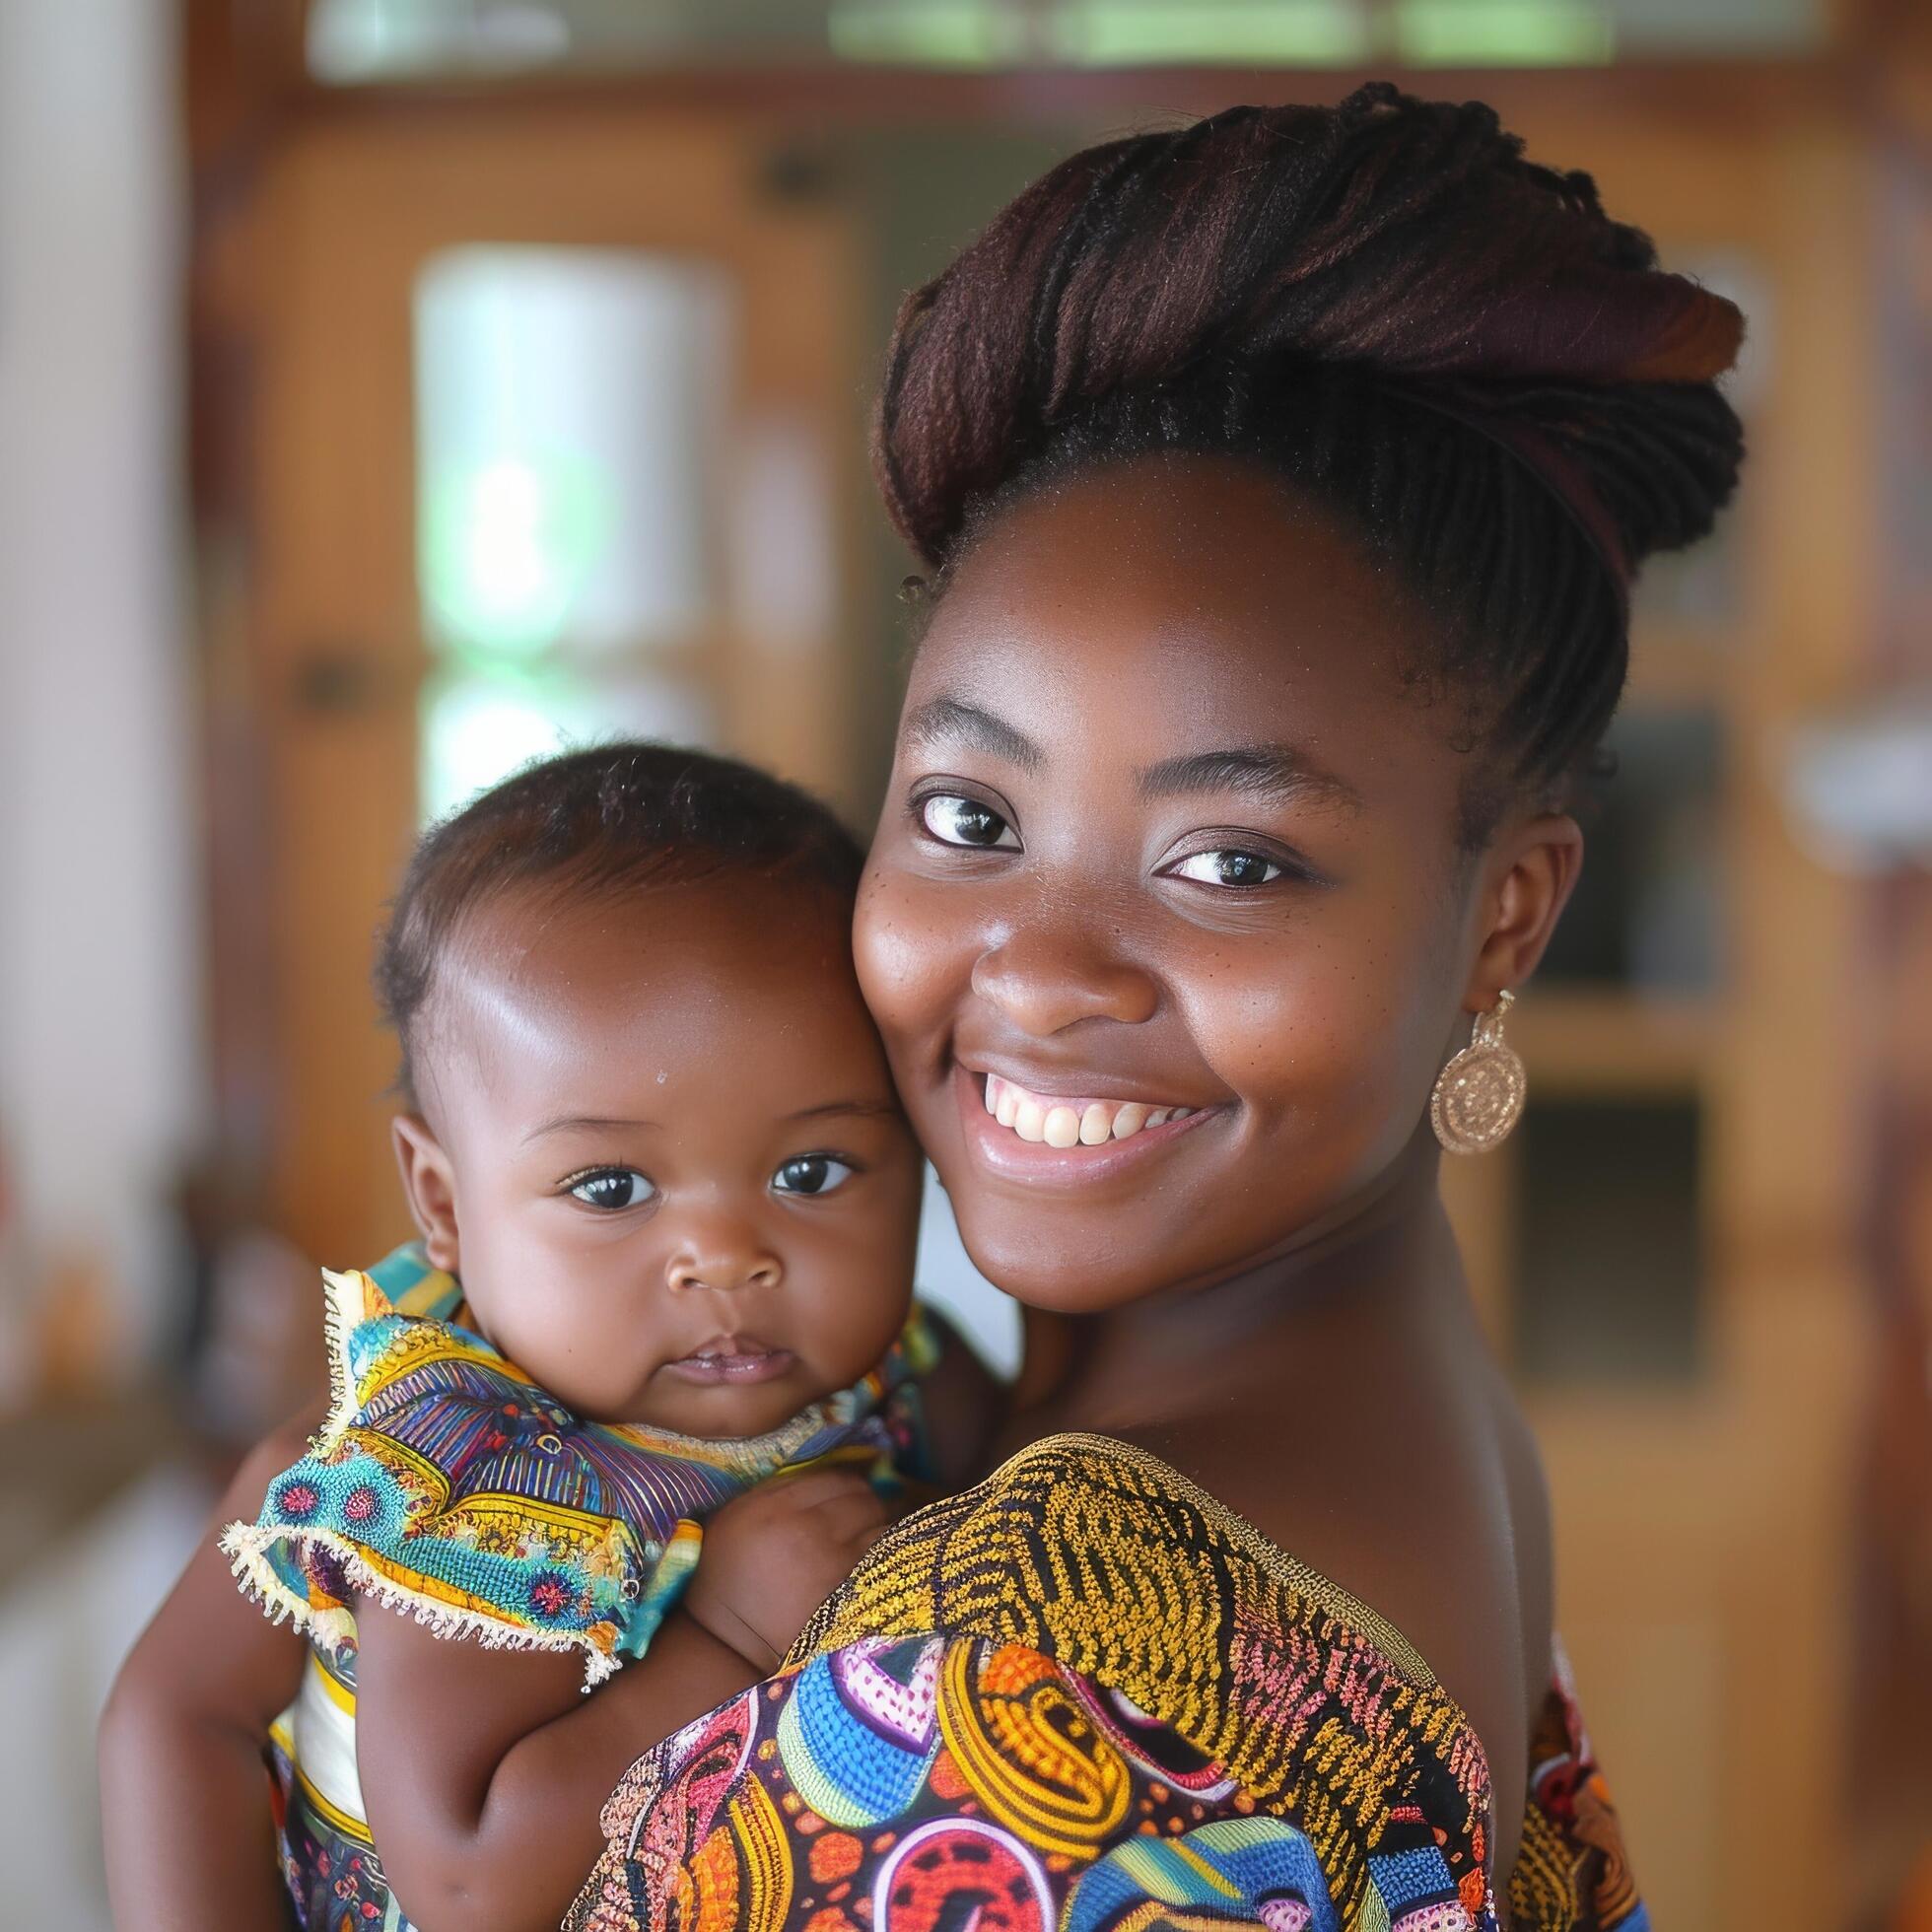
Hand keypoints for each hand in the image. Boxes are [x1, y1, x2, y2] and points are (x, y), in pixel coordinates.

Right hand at [683, 1467, 887, 1673]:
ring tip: (871, 1535)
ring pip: (881, 1527)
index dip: (846, 1483)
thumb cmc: (726, 1577)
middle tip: (862, 1513)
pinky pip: (883, 1563)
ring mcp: (832, 1564)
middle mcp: (808, 1530)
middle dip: (868, 1502)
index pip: (835, 1478)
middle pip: (863, 1498)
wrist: (728, 1643)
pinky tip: (877, 1560)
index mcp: (775, 1508)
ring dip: (880, 1528)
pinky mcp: (849, 1595)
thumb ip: (774, 1490)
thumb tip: (820, 1472)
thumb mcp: (735, 1519)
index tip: (846, 1494)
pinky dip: (884, 1557)